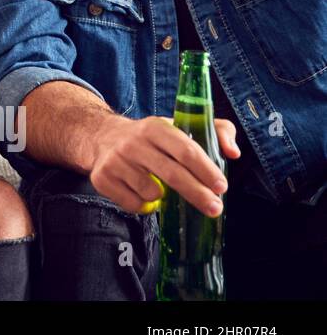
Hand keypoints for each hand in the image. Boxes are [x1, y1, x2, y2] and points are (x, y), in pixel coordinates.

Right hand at [89, 114, 236, 216]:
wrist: (101, 137)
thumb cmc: (151, 138)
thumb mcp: (179, 125)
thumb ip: (216, 131)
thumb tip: (233, 153)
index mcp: (155, 127)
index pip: (185, 150)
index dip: (206, 170)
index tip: (222, 187)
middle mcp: (133, 142)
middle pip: (172, 174)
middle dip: (198, 194)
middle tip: (215, 208)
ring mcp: (115, 161)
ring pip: (152, 193)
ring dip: (164, 198)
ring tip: (162, 189)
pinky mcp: (102, 179)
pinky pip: (134, 204)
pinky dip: (144, 205)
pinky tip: (141, 193)